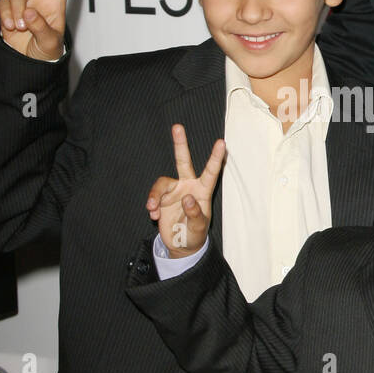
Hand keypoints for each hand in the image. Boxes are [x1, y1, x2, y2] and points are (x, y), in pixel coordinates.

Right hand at [0, 0, 74, 59]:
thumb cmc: (46, 53)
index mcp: (55, 3)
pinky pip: (4, 3)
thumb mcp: (50, 43)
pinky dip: (6, 14)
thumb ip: (41, 28)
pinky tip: (11, 27)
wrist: (28, 64)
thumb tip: (30, 12)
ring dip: (17, 8)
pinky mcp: (8, 10)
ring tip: (21, 27)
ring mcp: (23, 3)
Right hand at [146, 124, 225, 256]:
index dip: (215, 157)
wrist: (181, 245)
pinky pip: (153, 196)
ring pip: (161, 182)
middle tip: (177, 126)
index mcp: (202, 191)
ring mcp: (173, 191)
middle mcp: (188, 186)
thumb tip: (187, 198)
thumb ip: (195, 214)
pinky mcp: (161, 198)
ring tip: (152, 210)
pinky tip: (154, 215)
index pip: (211, 172)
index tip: (222, 143)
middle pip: (183, 161)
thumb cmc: (195, 235)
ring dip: (154, 195)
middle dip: (180, 144)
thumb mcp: (198, 229)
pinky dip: (151, 205)